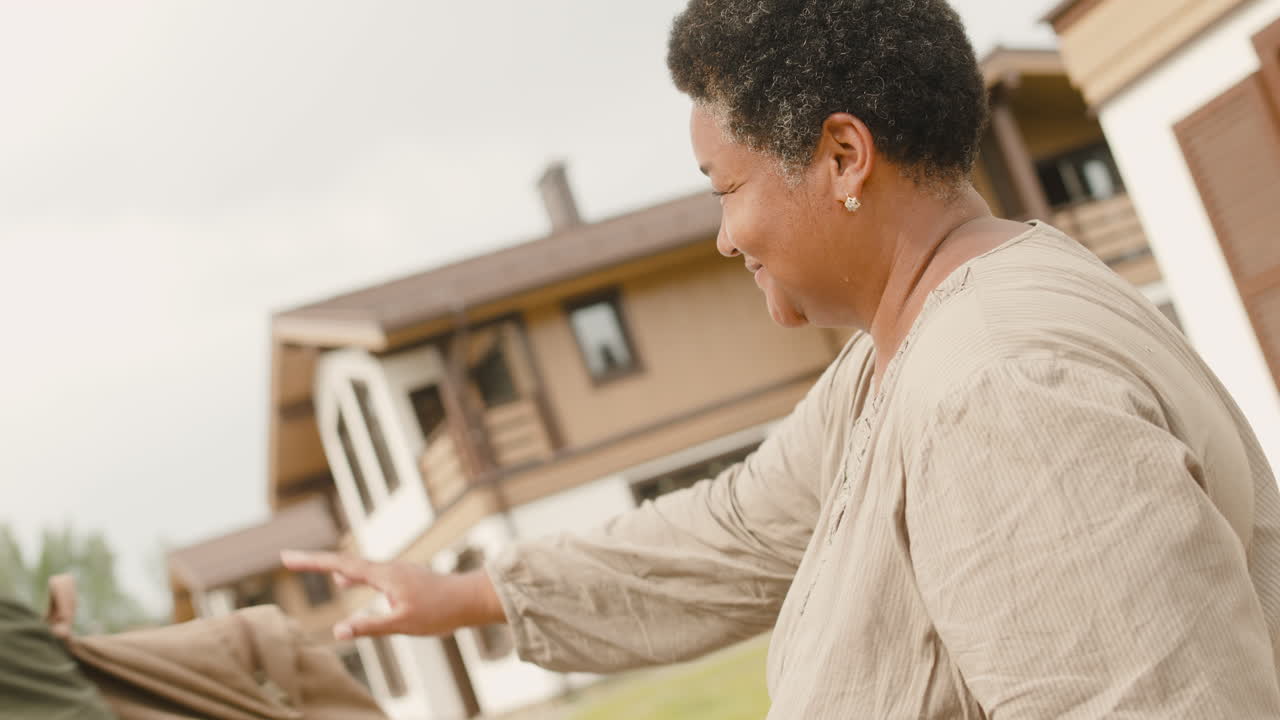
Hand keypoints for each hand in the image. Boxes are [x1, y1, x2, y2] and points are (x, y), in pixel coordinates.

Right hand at [280, 550, 506, 639]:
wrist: (471, 599)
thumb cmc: (440, 612)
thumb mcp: (402, 624)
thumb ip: (370, 627)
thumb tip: (338, 630)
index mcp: (384, 575)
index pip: (340, 566)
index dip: (312, 561)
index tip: (286, 557)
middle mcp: (388, 568)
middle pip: (344, 562)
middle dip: (316, 561)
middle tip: (289, 559)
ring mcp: (396, 571)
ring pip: (357, 567)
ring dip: (332, 567)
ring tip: (314, 568)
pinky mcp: (403, 578)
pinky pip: (369, 574)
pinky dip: (351, 575)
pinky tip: (349, 583)